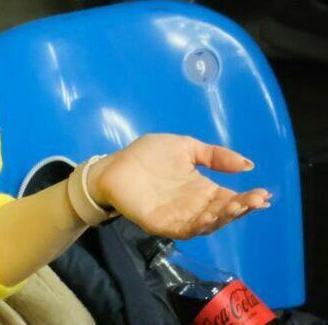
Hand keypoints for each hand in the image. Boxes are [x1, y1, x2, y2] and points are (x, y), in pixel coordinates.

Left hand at [90, 134, 271, 238]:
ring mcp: (179, 218)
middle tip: (255, 200)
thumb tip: (249, 164)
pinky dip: (198, 224)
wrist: (113, 165)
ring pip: (208, 224)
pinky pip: (184, 229)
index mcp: (202, 190)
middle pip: (223, 214)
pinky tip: (209, 215)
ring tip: (236, 207)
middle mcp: (195, 207)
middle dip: (241, 208)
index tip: (264, 193)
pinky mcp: (162, 224)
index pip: (230, 198)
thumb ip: (214, 155)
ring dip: (223, 217)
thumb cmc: (147, 156)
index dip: (248, 199)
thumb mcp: (185, 147)